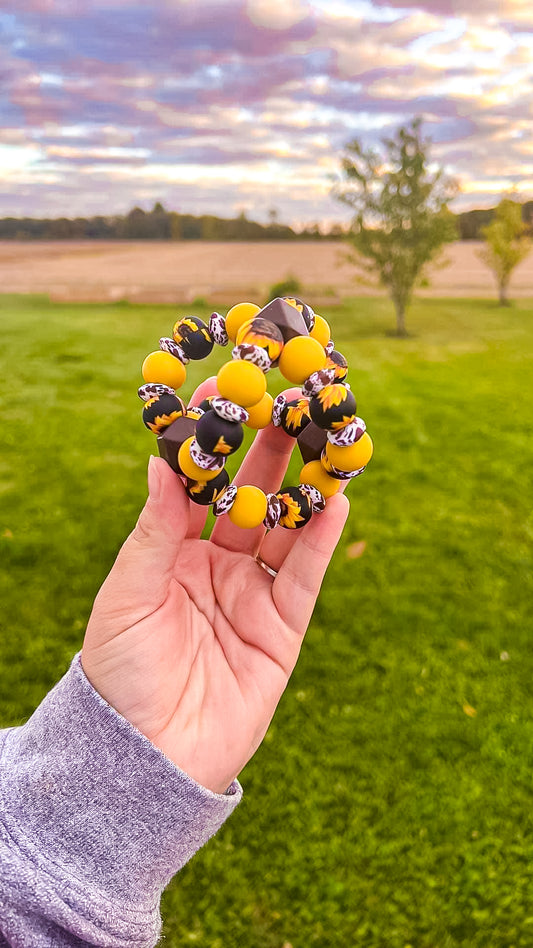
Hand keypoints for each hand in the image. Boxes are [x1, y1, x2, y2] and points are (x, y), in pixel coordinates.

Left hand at [81, 379, 348, 793]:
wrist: (145, 755)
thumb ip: (154, 531)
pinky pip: (304, 579)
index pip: (199, 488)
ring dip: (305, 489)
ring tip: (323, 441)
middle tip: (287, 406)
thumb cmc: (120, 673)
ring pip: (285, 532)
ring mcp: (251, 597)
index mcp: (173, 554)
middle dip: (268, 455)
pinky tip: (335, 503)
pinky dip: (321, 542)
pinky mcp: (281, 631)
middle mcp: (217, 568)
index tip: (224, 397)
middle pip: (249, 500)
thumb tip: (159, 464)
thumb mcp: (128, 594)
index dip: (213, 445)